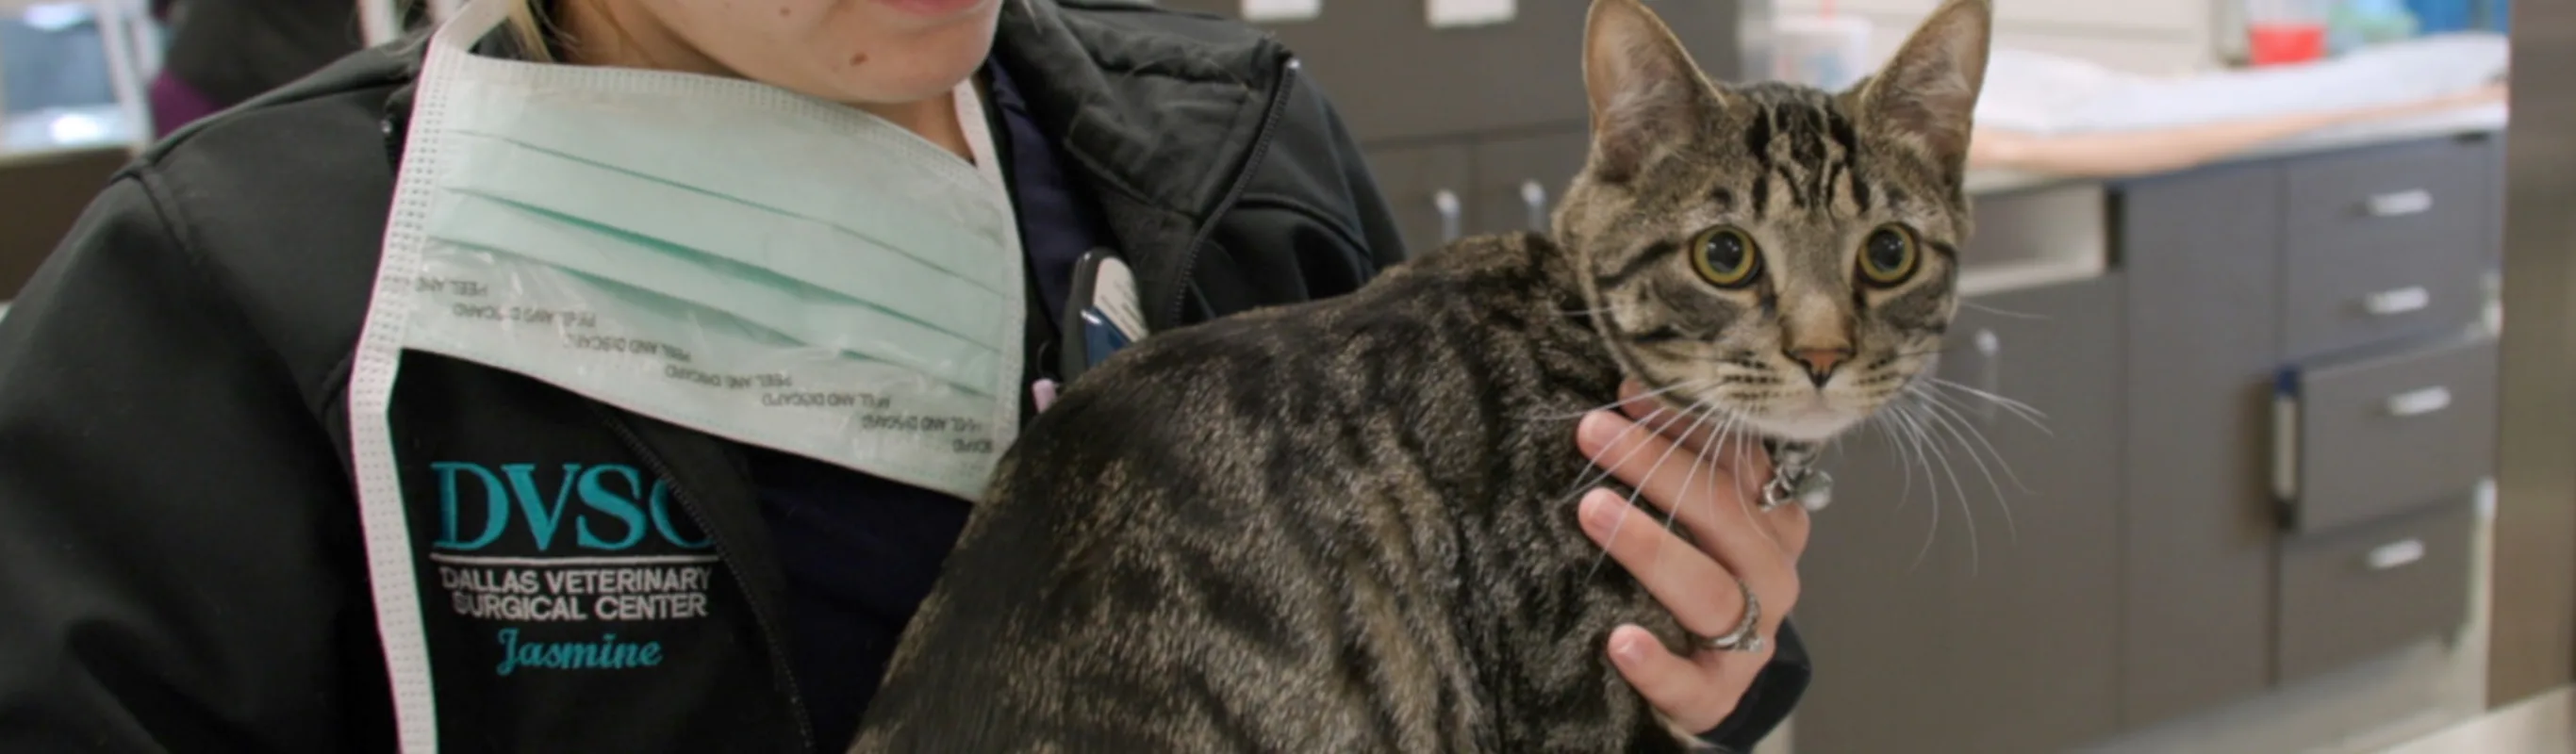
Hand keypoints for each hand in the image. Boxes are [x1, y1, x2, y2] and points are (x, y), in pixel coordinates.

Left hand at [1572, 380, 1810, 733]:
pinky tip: (1620, 641)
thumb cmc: (1700, 574)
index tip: (1628, 388)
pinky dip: (1655, 663)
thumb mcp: (1701, 516)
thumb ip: (1679, 460)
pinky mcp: (1717, 692)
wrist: (1714, 677)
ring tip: (1592, 510)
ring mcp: (1750, 636)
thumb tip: (1626, 386)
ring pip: (1707, 590)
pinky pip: (1688, 681)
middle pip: (1720, 513)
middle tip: (1593, 432)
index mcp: (1773, 519)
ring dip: (1649, 547)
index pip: (1736, 460)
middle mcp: (1772, 572)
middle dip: (1654, 466)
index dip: (1684, 422)